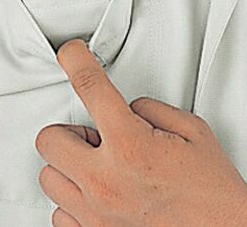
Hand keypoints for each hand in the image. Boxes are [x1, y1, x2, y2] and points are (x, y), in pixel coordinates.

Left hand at [36, 39, 246, 226]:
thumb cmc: (214, 200)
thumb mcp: (193, 134)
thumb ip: (151, 109)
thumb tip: (126, 107)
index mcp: (131, 146)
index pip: (89, 86)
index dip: (74, 59)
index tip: (69, 53)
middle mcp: (105, 181)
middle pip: (49, 138)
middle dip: (68, 132)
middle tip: (92, 137)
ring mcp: (95, 213)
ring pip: (49, 176)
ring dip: (68, 166)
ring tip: (97, 168)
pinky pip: (59, 211)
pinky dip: (74, 200)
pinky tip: (98, 195)